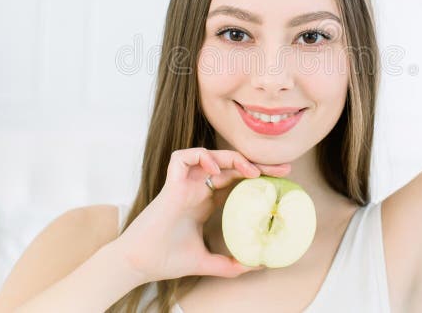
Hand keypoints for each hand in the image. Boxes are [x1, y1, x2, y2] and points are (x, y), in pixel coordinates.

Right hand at [114, 148, 291, 281]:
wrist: (138, 264)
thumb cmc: (165, 260)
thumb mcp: (206, 263)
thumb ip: (230, 264)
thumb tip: (258, 264)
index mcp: (204, 202)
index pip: (236, 180)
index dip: (258, 176)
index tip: (282, 180)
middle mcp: (196, 190)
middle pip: (229, 165)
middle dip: (256, 162)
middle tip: (282, 169)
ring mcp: (183, 185)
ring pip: (209, 155)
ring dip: (232, 157)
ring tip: (251, 171)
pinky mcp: (170, 185)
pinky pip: (181, 157)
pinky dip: (199, 156)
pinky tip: (215, 169)